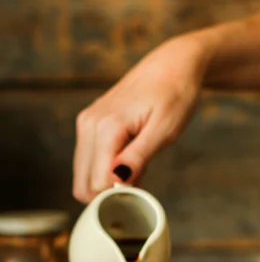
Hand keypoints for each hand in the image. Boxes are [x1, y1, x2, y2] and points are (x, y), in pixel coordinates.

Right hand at [73, 35, 207, 202]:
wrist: (172, 65)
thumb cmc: (174, 95)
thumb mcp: (165, 130)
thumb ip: (139, 157)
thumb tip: (116, 182)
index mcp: (106, 127)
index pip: (97, 184)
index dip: (120, 195)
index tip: (144, 186)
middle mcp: (88, 125)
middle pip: (84, 185)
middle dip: (111, 193)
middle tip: (141, 177)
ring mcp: (85, 124)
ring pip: (83, 177)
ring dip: (109, 182)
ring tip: (137, 164)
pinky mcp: (88, 125)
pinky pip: (88, 163)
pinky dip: (107, 171)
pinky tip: (129, 159)